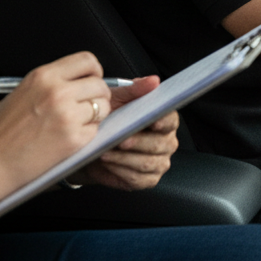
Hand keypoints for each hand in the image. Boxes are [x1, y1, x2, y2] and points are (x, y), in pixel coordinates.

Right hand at [0, 52, 111, 198]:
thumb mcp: (18, 92)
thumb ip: (47, 82)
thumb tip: (74, 79)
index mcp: (43, 76)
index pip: (88, 60)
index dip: (93, 72)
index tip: (90, 81)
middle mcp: (58, 92)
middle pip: (100, 84)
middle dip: (97, 96)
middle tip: (85, 107)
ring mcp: (67, 115)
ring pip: (103, 107)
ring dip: (95, 115)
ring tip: (75, 124)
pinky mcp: (74, 139)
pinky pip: (96, 130)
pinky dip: (87, 134)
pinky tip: (68, 138)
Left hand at [69, 76, 178, 190]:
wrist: (91, 146)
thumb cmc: (108, 120)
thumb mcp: (117, 100)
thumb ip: (135, 90)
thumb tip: (153, 80)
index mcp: (164, 121)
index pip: (170, 120)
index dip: (163, 121)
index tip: (152, 122)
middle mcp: (166, 142)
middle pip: (160, 144)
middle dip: (138, 142)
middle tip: (119, 140)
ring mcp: (159, 162)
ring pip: (148, 163)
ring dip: (125, 158)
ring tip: (106, 152)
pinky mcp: (148, 180)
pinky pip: (138, 178)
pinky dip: (122, 171)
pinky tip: (109, 164)